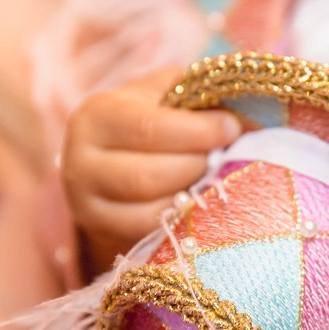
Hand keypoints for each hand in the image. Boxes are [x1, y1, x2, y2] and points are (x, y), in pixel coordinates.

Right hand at [61, 67, 241, 273]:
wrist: (112, 154)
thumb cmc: (150, 118)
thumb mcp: (167, 96)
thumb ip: (201, 101)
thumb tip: (250, 120)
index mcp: (96, 115)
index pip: (148, 127)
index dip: (196, 131)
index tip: (232, 128)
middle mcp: (79, 159)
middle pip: (147, 175)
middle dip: (196, 167)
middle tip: (225, 158)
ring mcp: (84, 201)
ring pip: (148, 209)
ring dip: (191, 196)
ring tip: (213, 178)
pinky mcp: (98, 229)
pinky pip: (147, 233)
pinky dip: (179, 220)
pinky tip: (198, 202)